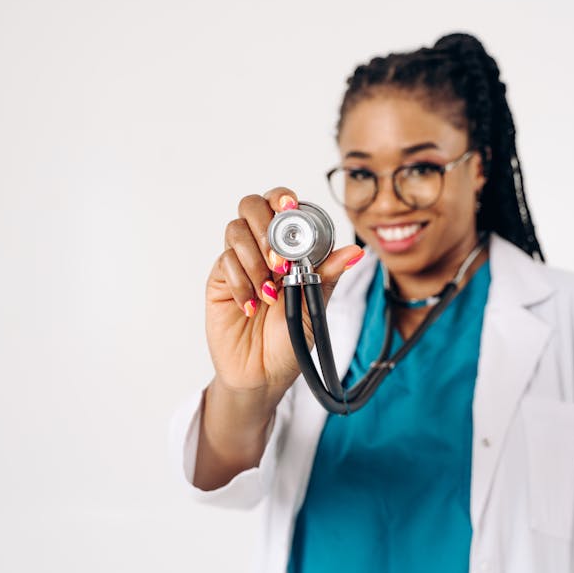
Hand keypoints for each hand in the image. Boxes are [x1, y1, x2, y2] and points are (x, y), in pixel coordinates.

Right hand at [205, 187, 364, 401]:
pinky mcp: (219, 280)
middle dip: (266, 227)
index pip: (281, 205)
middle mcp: (262, 248)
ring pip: (235, 230)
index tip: (290, 206)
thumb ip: (327, 276)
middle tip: (280, 262)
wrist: (262, 374)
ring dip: (255, 259)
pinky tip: (252, 307)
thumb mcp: (315, 307)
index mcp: (290, 248)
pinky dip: (241, 283)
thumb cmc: (290, 340)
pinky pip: (224, 263)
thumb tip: (354, 251)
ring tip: (270, 294)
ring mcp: (239, 262)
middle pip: (251, 206)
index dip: (283, 198)